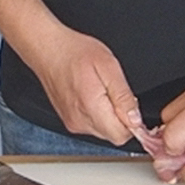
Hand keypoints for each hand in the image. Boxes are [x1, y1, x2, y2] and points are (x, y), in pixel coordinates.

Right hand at [31, 26, 139, 144]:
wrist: (49, 49)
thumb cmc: (76, 52)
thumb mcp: (109, 67)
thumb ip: (124, 96)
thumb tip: (136, 119)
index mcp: (91, 109)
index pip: (121, 135)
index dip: (133, 122)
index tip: (132, 104)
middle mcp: (80, 122)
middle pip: (113, 134)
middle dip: (122, 117)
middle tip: (116, 91)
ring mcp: (72, 122)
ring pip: (103, 130)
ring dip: (110, 115)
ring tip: (103, 89)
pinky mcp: (69, 119)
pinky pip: (92, 125)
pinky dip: (99, 113)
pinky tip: (94, 93)